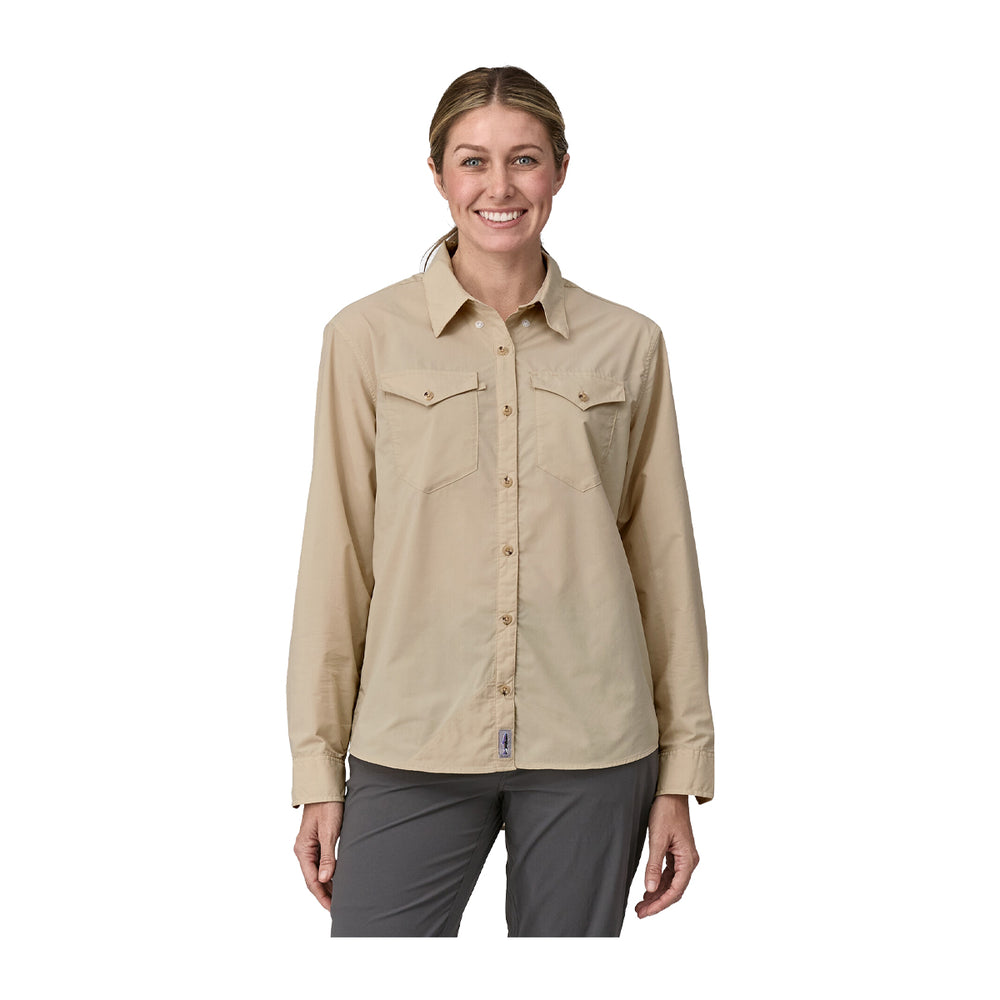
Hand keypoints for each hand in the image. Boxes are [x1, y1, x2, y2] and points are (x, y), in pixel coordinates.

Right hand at [293, 800, 344, 910]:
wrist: (325, 787)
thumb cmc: (327, 806)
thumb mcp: (329, 832)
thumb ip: (327, 856)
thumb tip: (324, 880)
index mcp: (303, 849)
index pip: (311, 880)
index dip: (322, 896)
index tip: (332, 908)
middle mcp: (304, 849)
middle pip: (313, 878)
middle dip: (325, 894)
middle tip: (339, 907)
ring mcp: (310, 845)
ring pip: (318, 871)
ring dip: (328, 884)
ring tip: (340, 897)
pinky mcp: (317, 840)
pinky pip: (321, 862)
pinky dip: (329, 872)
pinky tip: (338, 879)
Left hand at [635, 793, 699, 918]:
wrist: (671, 793)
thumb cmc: (666, 811)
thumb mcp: (657, 839)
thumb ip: (653, 865)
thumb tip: (650, 889)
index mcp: (688, 859)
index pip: (675, 890)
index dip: (660, 904)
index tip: (646, 912)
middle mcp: (689, 861)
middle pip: (674, 890)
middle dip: (657, 903)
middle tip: (640, 913)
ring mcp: (683, 857)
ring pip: (671, 883)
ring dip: (657, 894)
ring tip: (641, 905)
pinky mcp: (676, 852)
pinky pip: (669, 874)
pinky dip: (658, 882)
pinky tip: (648, 889)